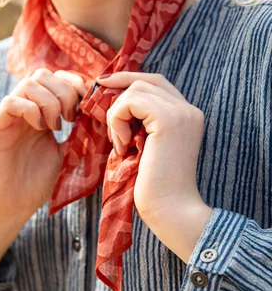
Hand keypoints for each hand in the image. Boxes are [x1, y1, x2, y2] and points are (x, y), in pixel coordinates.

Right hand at [0, 68, 87, 231]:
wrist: (11, 207)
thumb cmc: (38, 183)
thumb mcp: (68, 155)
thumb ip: (82, 135)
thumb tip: (104, 119)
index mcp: (42, 113)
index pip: (57, 79)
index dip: (75, 84)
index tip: (87, 105)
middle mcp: (25, 110)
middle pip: (44, 74)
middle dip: (65, 92)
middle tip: (71, 118)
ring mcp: (10, 117)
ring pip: (29, 83)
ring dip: (49, 101)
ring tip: (56, 126)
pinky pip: (11, 102)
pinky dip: (30, 110)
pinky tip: (40, 129)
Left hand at [96, 71, 213, 263]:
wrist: (170, 211)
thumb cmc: (153, 187)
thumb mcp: (144, 147)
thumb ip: (138, 124)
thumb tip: (113, 103)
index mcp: (186, 116)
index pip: (156, 83)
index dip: (129, 79)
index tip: (103, 84)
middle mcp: (188, 110)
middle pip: (145, 81)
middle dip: (118, 91)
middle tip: (102, 112)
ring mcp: (181, 113)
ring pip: (135, 90)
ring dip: (117, 115)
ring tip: (121, 144)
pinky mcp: (168, 119)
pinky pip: (130, 102)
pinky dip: (117, 120)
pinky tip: (122, 146)